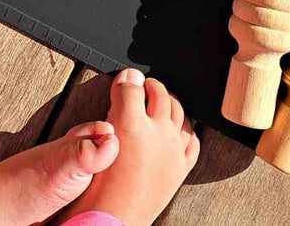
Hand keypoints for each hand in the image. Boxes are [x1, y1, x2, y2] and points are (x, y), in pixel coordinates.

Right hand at [59, 70, 198, 225]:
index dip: (127, 79)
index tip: (126, 78)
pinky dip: (186, 129)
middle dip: (151, 86)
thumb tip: (126, 81)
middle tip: (142, 86)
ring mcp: (173, 150)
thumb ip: (114, 105)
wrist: (114, 218)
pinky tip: (179, 129)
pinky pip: (192, 140)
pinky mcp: (181, 167)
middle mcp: (158, 133)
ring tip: (160, 102)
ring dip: (170, 102)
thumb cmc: (100, 184)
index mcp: (133, 124)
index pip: (133, 87)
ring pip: (180, 113)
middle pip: (160, 95)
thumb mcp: (97, 139)